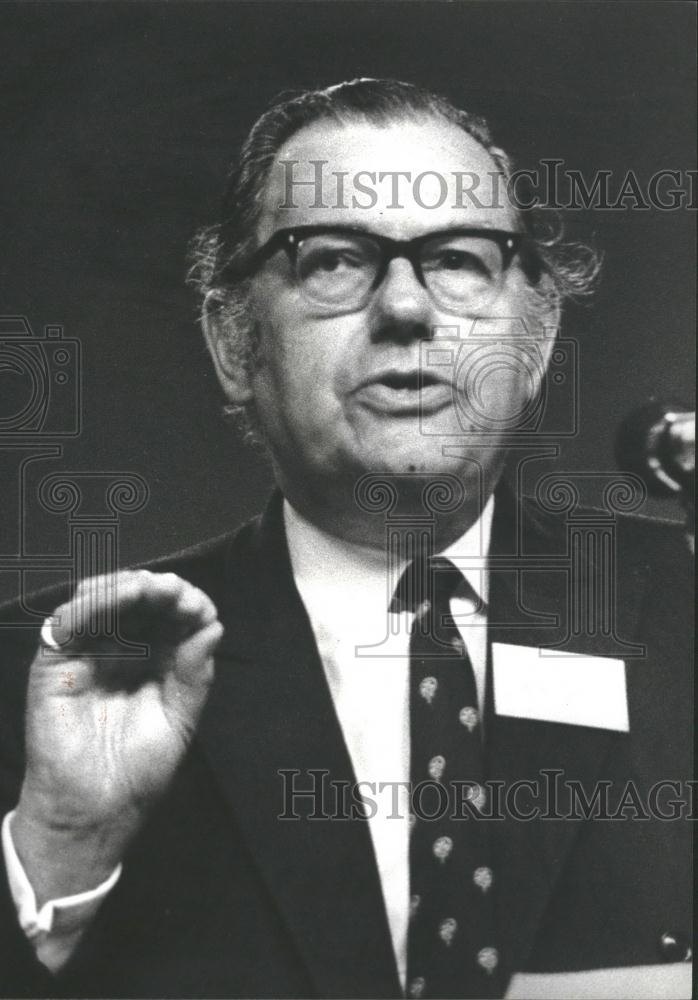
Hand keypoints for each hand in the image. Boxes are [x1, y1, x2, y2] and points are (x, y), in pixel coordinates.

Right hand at [12, 570, 222, 902]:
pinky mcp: (55, 662)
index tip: (201, 609)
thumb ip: (195, 674)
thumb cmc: (138, 771)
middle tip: (175, 593)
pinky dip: (91, 604)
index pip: (170, 614)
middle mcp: (122, 647)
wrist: (94, 811)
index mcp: (155, 657)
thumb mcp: (180, 720)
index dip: (186, 603)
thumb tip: (214, 627)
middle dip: (159, 588)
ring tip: (148, 590)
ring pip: (101, 597)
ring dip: (126, 586)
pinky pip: (67, 621)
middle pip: (137, 597)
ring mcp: (87, 651)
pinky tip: (116, 601)